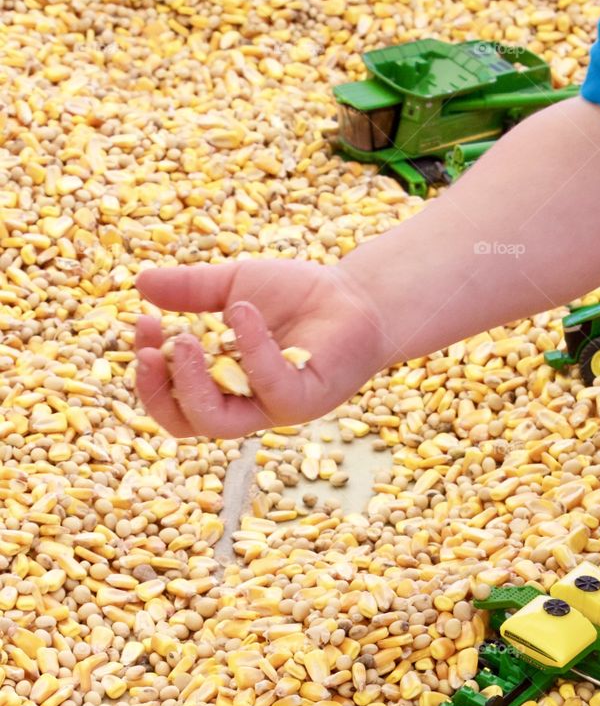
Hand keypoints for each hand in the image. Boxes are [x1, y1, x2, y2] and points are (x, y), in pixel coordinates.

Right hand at [134, 257, 387, 437]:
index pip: (171, 400)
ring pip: (217, 423)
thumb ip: (189, 289)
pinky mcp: (305, 400)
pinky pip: (269, 386)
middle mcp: (244, 406)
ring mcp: (274, 408)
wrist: (355, 296)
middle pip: (185, 422)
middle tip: (152, 347)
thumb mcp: (233, 285)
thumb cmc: (296, 298)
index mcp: (221, 387)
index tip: (143, 323)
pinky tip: (241, 312)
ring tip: (184, 340)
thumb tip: (140, 282)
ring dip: (191, 384)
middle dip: (158, 388)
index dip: (148, 373)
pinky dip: (251, 350)